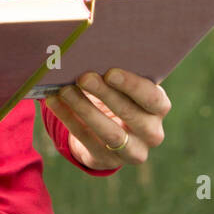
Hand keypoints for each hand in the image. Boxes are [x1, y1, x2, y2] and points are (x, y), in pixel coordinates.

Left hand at [43, 69, 170, 168]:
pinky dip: (68, 119)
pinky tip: (55, 102)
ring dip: (85, 108)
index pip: (152, 98)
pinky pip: (87, 140)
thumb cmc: (116, 93)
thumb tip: (89, 52)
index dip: (132, 86)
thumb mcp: (123, 85)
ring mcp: (132, 150)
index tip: (110, 72)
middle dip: (104, 94)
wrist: (106, 129)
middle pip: (130, 114)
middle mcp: (152, 132)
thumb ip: (115, 71)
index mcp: (159, 107)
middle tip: (83, 76)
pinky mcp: (108, 161)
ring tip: (64, 89)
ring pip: (109, 132)